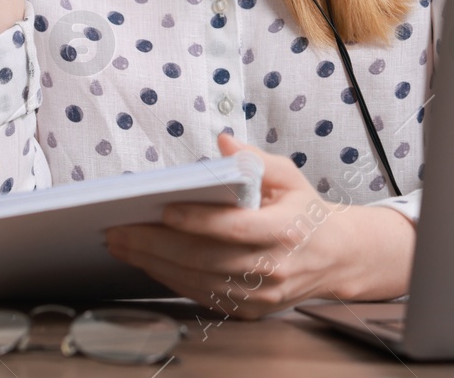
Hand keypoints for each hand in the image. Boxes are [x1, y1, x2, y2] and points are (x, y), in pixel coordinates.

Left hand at [102, 132, 415, 319]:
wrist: (335, 258)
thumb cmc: (305, 211)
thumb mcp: (290, 176)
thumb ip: (255, 160)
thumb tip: (222, 143)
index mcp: (285, 229)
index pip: (234, 228)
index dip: (197, 221)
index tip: (163, 210)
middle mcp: (273, 266)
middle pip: (205, 259)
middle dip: (155, 245)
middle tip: (118, 231)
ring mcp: (261, 294)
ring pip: (199, 281)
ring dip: (154, 264)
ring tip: (122, 245)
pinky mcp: (251, 310)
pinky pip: (203, 296)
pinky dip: (171, 279)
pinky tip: (148, 262)